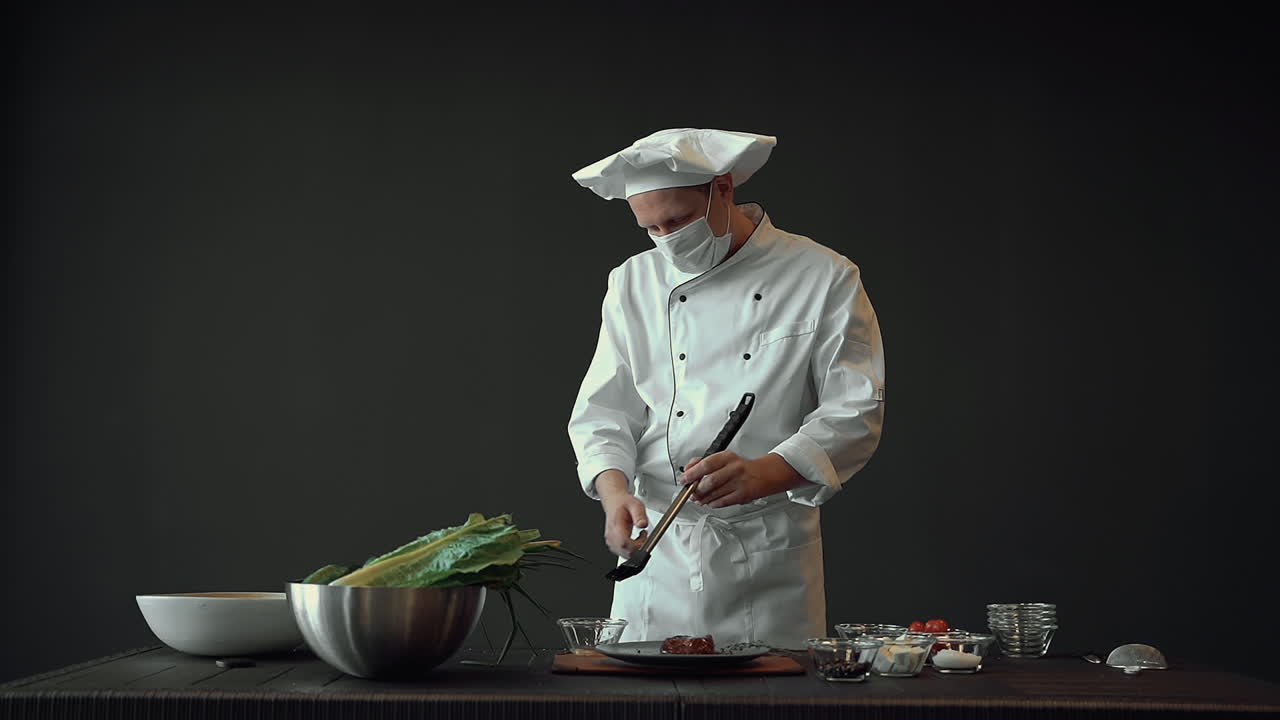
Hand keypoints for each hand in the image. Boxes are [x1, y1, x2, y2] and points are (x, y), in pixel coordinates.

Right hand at [599, 479, 648, 557]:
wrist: (614, 501)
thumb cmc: (624, 503)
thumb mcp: (636, 505)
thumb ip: (640, 515)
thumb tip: (642, 525)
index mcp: (616, 525)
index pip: (624, 543)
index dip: (636, 545)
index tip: (644, 538)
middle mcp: (611, 535)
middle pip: (624, 551)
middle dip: (638, 548)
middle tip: (644, 537)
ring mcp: (610, 540)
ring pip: (623, 554)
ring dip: (634, 550)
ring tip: (639, 538)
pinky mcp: (612, 543)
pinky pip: (622, 552)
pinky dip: (630, 550)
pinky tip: (634, 541)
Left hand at [679, 452, 808, 508]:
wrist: (765, 474)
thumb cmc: (742, 467)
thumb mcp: (725, 459)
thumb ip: (706, 462)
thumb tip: (689, 469)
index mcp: (727, 457)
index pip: (706, 464)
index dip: (692, 473)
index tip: (685, 479)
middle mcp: (734, 468)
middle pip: (710, 481)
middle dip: (697, 489)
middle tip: (690, 492)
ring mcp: (739, 482)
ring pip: (715, 493)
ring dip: (703, 498)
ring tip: (698, 499)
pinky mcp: (743, 494)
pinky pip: (723, 501)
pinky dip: (713, 503)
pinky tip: (710, 502)